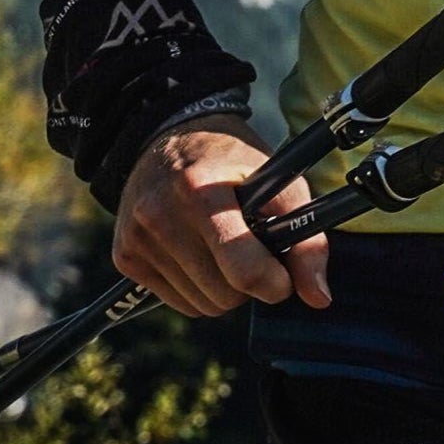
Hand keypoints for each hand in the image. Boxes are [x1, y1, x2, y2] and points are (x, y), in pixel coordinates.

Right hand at [115, 123, 331, 317]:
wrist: (173, 137)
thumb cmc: (236, 164)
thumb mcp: (282, 185)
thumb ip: (307, 241)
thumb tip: (319, 298)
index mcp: (201, 191)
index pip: (244, 270)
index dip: (275, 283)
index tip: (283, 276)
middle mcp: (160, 215)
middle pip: (224, 295)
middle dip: (249, 284)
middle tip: (251, 249)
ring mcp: (137, 237)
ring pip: (202, 306)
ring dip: (223, 289)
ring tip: (224, 248)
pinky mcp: (125, 256)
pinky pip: (177, 303)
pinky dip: (197, 289)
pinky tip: (199, 253)